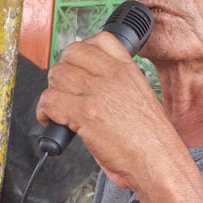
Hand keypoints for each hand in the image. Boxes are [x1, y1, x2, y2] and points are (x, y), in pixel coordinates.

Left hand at [36, 32, 182, 190]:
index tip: (77, 67)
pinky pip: (49, 100)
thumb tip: (90, 85)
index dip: (82, 53)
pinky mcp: (84, 113)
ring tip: (58, 108)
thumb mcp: (141, 98)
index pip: (99, 40)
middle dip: (63, 72)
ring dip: (52, 92)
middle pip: (71, 54)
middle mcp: (113, 76)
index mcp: (129, 71)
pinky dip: (44, 112)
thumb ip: (118, 86)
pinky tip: (52, 121)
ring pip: (57, 76)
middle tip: (64, 89)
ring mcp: (98, 92)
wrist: (159, 163)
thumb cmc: (152, 141)